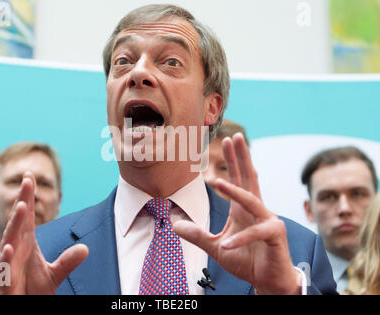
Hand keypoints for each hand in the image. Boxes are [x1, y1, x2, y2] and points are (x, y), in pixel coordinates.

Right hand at [0, 172, 88, 294]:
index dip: (27, 197)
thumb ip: (68, 261)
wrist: (22, 309)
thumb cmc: (31, 291)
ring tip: (21, 207)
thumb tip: (85, 249)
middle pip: (18, 223)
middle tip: (27, 182)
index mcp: (25, 244)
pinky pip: (4, 269)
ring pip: (9, 240)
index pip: (26, 217)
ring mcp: (8, 265)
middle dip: (22, 202)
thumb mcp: (54, 274)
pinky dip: (6, 258)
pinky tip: (9, 247)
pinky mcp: (4, 282)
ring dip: (14, 224)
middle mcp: (15, 250)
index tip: (30, 177)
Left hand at [174, 134, 300, 293]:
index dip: (233, 160)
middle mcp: (257, 209)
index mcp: (243, 208)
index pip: (238, 179)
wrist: (267, 280)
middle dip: (242, 157)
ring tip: (216, 181)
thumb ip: (197, 235)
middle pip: (249, 178)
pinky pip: (256, 233)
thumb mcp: (215, 247)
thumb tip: (174, 224)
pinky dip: (241, 239)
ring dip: (234, 191)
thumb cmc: (246, 260)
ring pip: (251, 201)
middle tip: (235, 136)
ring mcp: (268, 220)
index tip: (226, 141)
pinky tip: (228, 244)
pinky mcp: (275, 235)